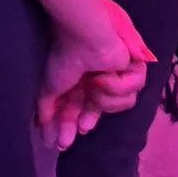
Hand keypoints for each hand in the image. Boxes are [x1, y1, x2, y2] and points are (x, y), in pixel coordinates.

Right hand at [37, 0, 151, 150]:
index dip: (74, 124)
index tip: (66, 141)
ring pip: (120, 105)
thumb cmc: (64, 56)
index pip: (81, 108)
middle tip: (81, 128)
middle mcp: (100, 78)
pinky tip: (105, 74)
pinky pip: (131, 91)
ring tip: (94, 82)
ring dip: (105, 98)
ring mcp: (118, 74)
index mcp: (82, 80)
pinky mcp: (134, 69)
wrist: (82, 36)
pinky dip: (117, 85)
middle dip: (88, 120)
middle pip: (100, 110)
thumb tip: (43, 131)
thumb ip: (46, 110)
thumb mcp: (49, 88)